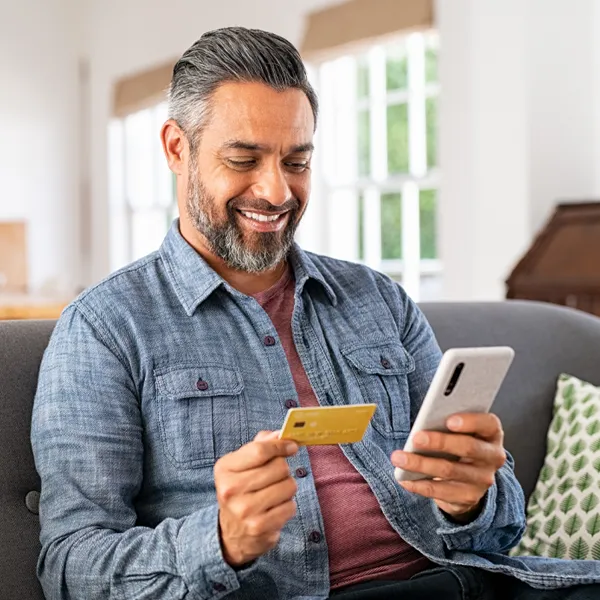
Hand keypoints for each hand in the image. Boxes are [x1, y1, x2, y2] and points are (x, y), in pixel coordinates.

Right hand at [214, 431, 298, 567]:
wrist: (232, 532)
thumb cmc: (241, 490)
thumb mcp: (242, 464)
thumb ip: (259, 445)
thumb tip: (279, 434)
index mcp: (225, 468)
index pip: (260, 450)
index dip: (281, 445)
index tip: (292, 446)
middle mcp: (231, 489)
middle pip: (279, 467)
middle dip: (284, 469)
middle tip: (276, 476)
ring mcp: (244, 510)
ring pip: (289, 486)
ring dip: (287, 487)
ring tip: (275, 493)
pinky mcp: (259, 527)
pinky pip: (290, 507)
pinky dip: (287, 506)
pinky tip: (275, 508)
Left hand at [391, 413, 506, 520]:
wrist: (468, 479)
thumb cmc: (458, 444)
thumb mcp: (460, 431)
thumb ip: (448, 423)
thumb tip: (425, 422)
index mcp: (491, 434)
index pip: (488, 424)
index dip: (471, 422)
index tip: (449, 420)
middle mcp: (492, 456)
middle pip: (468, 447)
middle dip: (439, 442)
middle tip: (415, 438)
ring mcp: (482, 479)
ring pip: (449, 470)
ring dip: (421, 464)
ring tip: (399, 458)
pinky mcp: (468, 497)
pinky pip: (440, 491)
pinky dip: (419, 484)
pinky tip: (404, 479)